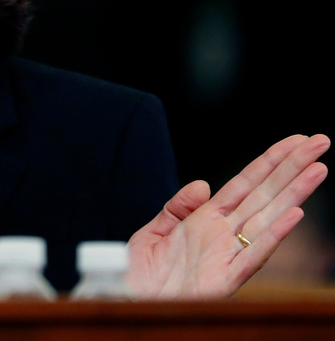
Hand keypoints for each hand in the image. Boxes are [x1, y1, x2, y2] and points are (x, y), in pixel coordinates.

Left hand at [127, 133, 328, 298]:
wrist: (128, 304)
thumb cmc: (140, 276)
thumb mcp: (152, 233)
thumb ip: (176, 207)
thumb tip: (202, 184)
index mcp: (205, 221)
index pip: (245, 183)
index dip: (270, 161)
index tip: (295, 140)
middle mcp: (223, 235)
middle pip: (265, 193)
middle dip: (293, 167)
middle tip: (320, 142)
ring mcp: (228, 255)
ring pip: (269, 217)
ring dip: (295, 192)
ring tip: (319, 168)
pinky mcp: (226, 279)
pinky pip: (254, 254)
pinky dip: (274, 234)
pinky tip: (294, 213)